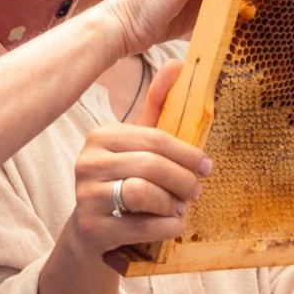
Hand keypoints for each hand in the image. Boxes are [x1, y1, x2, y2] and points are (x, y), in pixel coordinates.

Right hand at [60, 61, 211, 257]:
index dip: (187, 153)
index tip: (207, 166)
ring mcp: (86, 195)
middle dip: (184, 180)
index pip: (154, 138)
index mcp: (100, 136)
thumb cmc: (122, 181)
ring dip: (173, 203)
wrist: (92, 231)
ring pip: (145, 193)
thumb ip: (157, 106)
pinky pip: (142, 225)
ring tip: (179, 207)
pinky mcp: (92, 228)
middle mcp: (88, 161)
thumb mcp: (137, 145)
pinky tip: (171, 224)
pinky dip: (167, 226)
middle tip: (196, 191)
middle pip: (152, 165)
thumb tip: (178, 62)